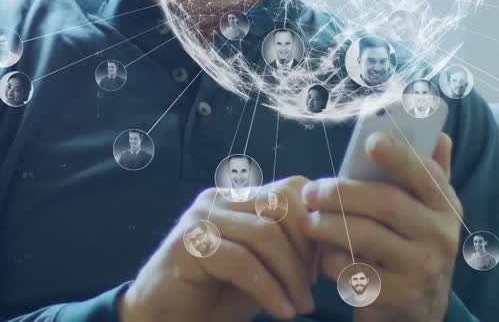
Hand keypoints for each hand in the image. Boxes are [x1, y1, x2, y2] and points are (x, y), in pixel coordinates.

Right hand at [119, 175, 318, 321]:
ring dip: (291, 276)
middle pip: (282, 207)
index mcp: (238, 197)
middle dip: (307, 251)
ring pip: (265, 234)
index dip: (316, 225)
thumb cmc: (215, 295)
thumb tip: (335, 243)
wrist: (163, 319)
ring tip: (301, 306)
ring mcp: (201, 219)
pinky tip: (282, 312)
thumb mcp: (261, 266)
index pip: (292, 188)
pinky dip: (269, 290)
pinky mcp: (189, 246)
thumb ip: (288, 248)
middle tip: (313, 290)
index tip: (326, 265)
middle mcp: (219, 199)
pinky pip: (242, 262)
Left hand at [302, 132, 462, 321]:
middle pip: (387, 203)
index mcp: (446, 207)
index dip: (399, 155)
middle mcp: (440, 236)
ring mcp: (422, 268)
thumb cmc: (412, 247)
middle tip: (311, 191)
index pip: (426, 174)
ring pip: (366, 237)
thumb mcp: (428, 214)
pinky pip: (355, 271)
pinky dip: (332, 260)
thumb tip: (440, 135)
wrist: (419, 311)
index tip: (370, 142)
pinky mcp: (400, 297)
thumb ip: (429, 175)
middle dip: (342, 193)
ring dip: (329, 225)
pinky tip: (324, 255)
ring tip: (309, 221)